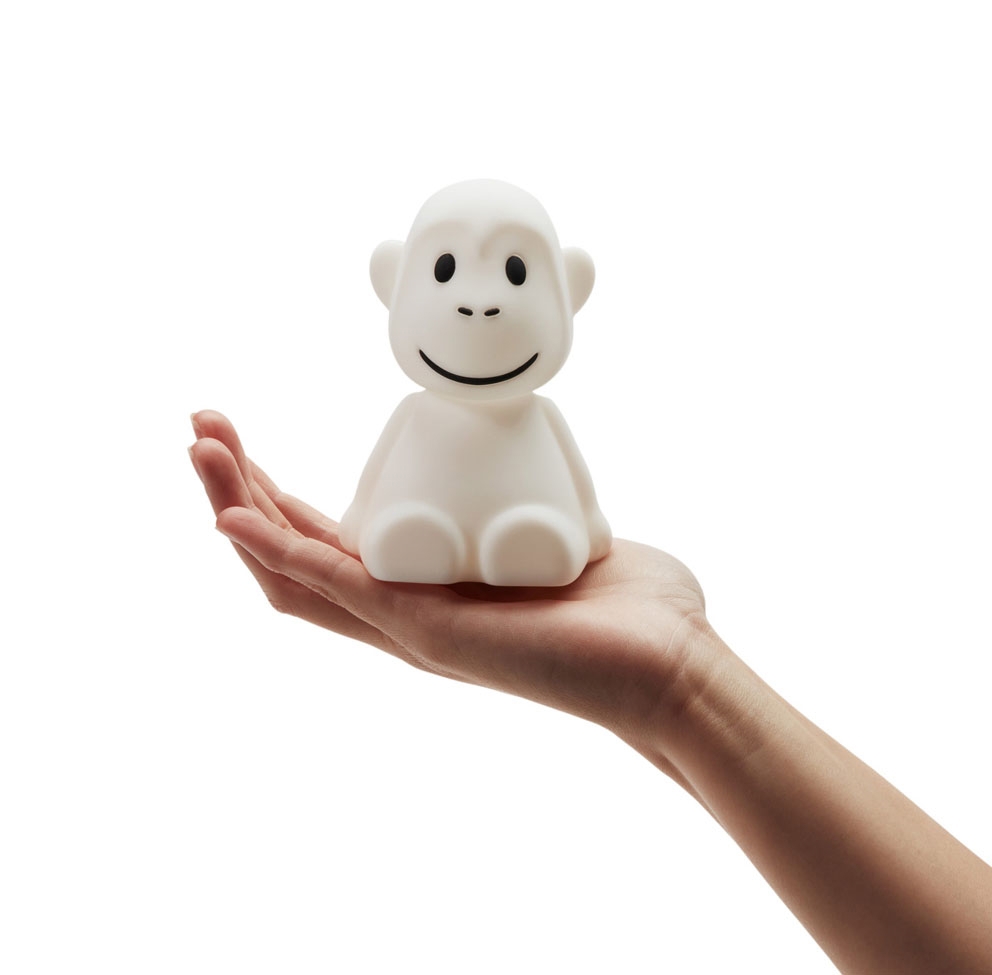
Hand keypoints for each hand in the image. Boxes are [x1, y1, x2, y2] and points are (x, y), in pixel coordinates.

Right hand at [189, 411, 708, 755]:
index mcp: (428, 587)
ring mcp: (408, 625)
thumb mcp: (561, 536)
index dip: (276, 494)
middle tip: (201, 427)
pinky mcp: (425, 630)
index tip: (242, 437)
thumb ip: (536, 513)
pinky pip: (332, 588)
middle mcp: (405, 611)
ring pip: (295, 567)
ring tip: (200, 447)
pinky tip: (231, 519)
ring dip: (238, 507)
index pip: (329, 539)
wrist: (675, 669)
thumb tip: (545, 481)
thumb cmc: (634, 612)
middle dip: (240, 487)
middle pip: (295, 549)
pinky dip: (276, 551)